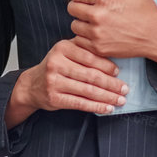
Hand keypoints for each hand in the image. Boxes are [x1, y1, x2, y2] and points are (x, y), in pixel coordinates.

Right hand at [5, 40, 127, 126]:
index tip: (118, 72)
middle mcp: (57, 63)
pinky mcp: (55, 98)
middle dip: (111, 83)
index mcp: (62, 48)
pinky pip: (80, 103)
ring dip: (107, 96)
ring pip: (87, 90)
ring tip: (120, 100)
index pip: (90, 57)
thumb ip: (85, 50)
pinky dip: (96, 106)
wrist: (32, 85)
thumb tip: (113, 56)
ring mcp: (54, 82)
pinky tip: (107, 108)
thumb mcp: (66, 52)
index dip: (106, 65)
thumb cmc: (55, 67)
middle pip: (90, 75)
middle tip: (124, 88)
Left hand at [67, 0, 156, 72]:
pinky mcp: (98, 47)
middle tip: (90, 6)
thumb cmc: (145, 9)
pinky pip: (79, 40)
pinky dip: (85, 37)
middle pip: (72, 8)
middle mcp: (99, 16)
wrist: (155, 35)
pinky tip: (97, 32)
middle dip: (80, 6)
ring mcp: (97, 33)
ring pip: (74, 24)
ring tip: (95, 20)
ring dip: (82, 22)